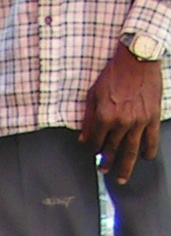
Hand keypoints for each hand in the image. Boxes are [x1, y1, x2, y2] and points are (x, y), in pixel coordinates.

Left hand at [81, 42, 161, 182]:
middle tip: (105, 171)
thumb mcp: (94, 93)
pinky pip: (151, 138)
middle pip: (112, 150)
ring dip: (126, 166)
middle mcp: (121, 122)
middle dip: (107, 162)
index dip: (94, 149)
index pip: (96, 142)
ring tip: (122, 178)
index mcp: (104, 117)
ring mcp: (138, 121)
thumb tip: (82, 139)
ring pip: (131, 150)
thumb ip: (88, 118)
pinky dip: (149, 150)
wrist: (138, 57)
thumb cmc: (114, 73)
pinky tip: (147, 157)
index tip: (95, 153)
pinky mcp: (153, 116)